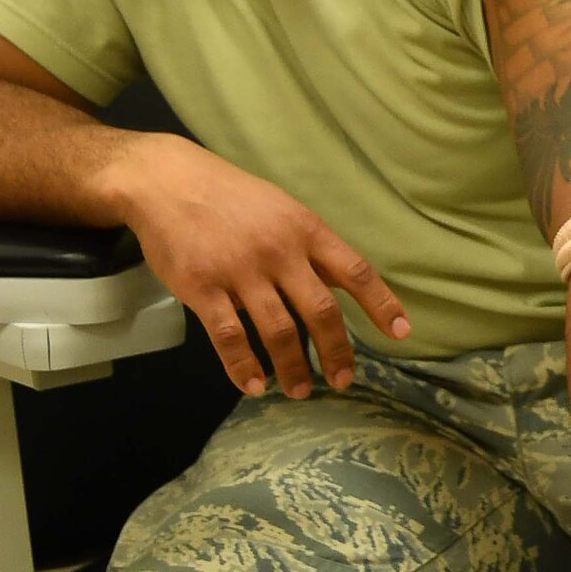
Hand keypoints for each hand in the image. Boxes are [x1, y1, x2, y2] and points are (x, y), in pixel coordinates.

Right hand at [109, 134, 408, 396]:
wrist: (169, 181)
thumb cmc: (233, 199)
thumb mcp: (284, 210)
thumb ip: (311, 248)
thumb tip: (344, 286)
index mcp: (307, 230)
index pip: (356, 271)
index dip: (382, 305)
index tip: (402, 334)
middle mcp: (280, 251)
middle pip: (321, 310)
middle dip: (336, 351)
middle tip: (343, 380)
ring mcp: (240, 271)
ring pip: (278, 330)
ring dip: (292, 367)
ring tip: (299, 390)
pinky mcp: (202, 287)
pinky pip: (229, 336)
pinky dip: (243, 366)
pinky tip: (254, 385)